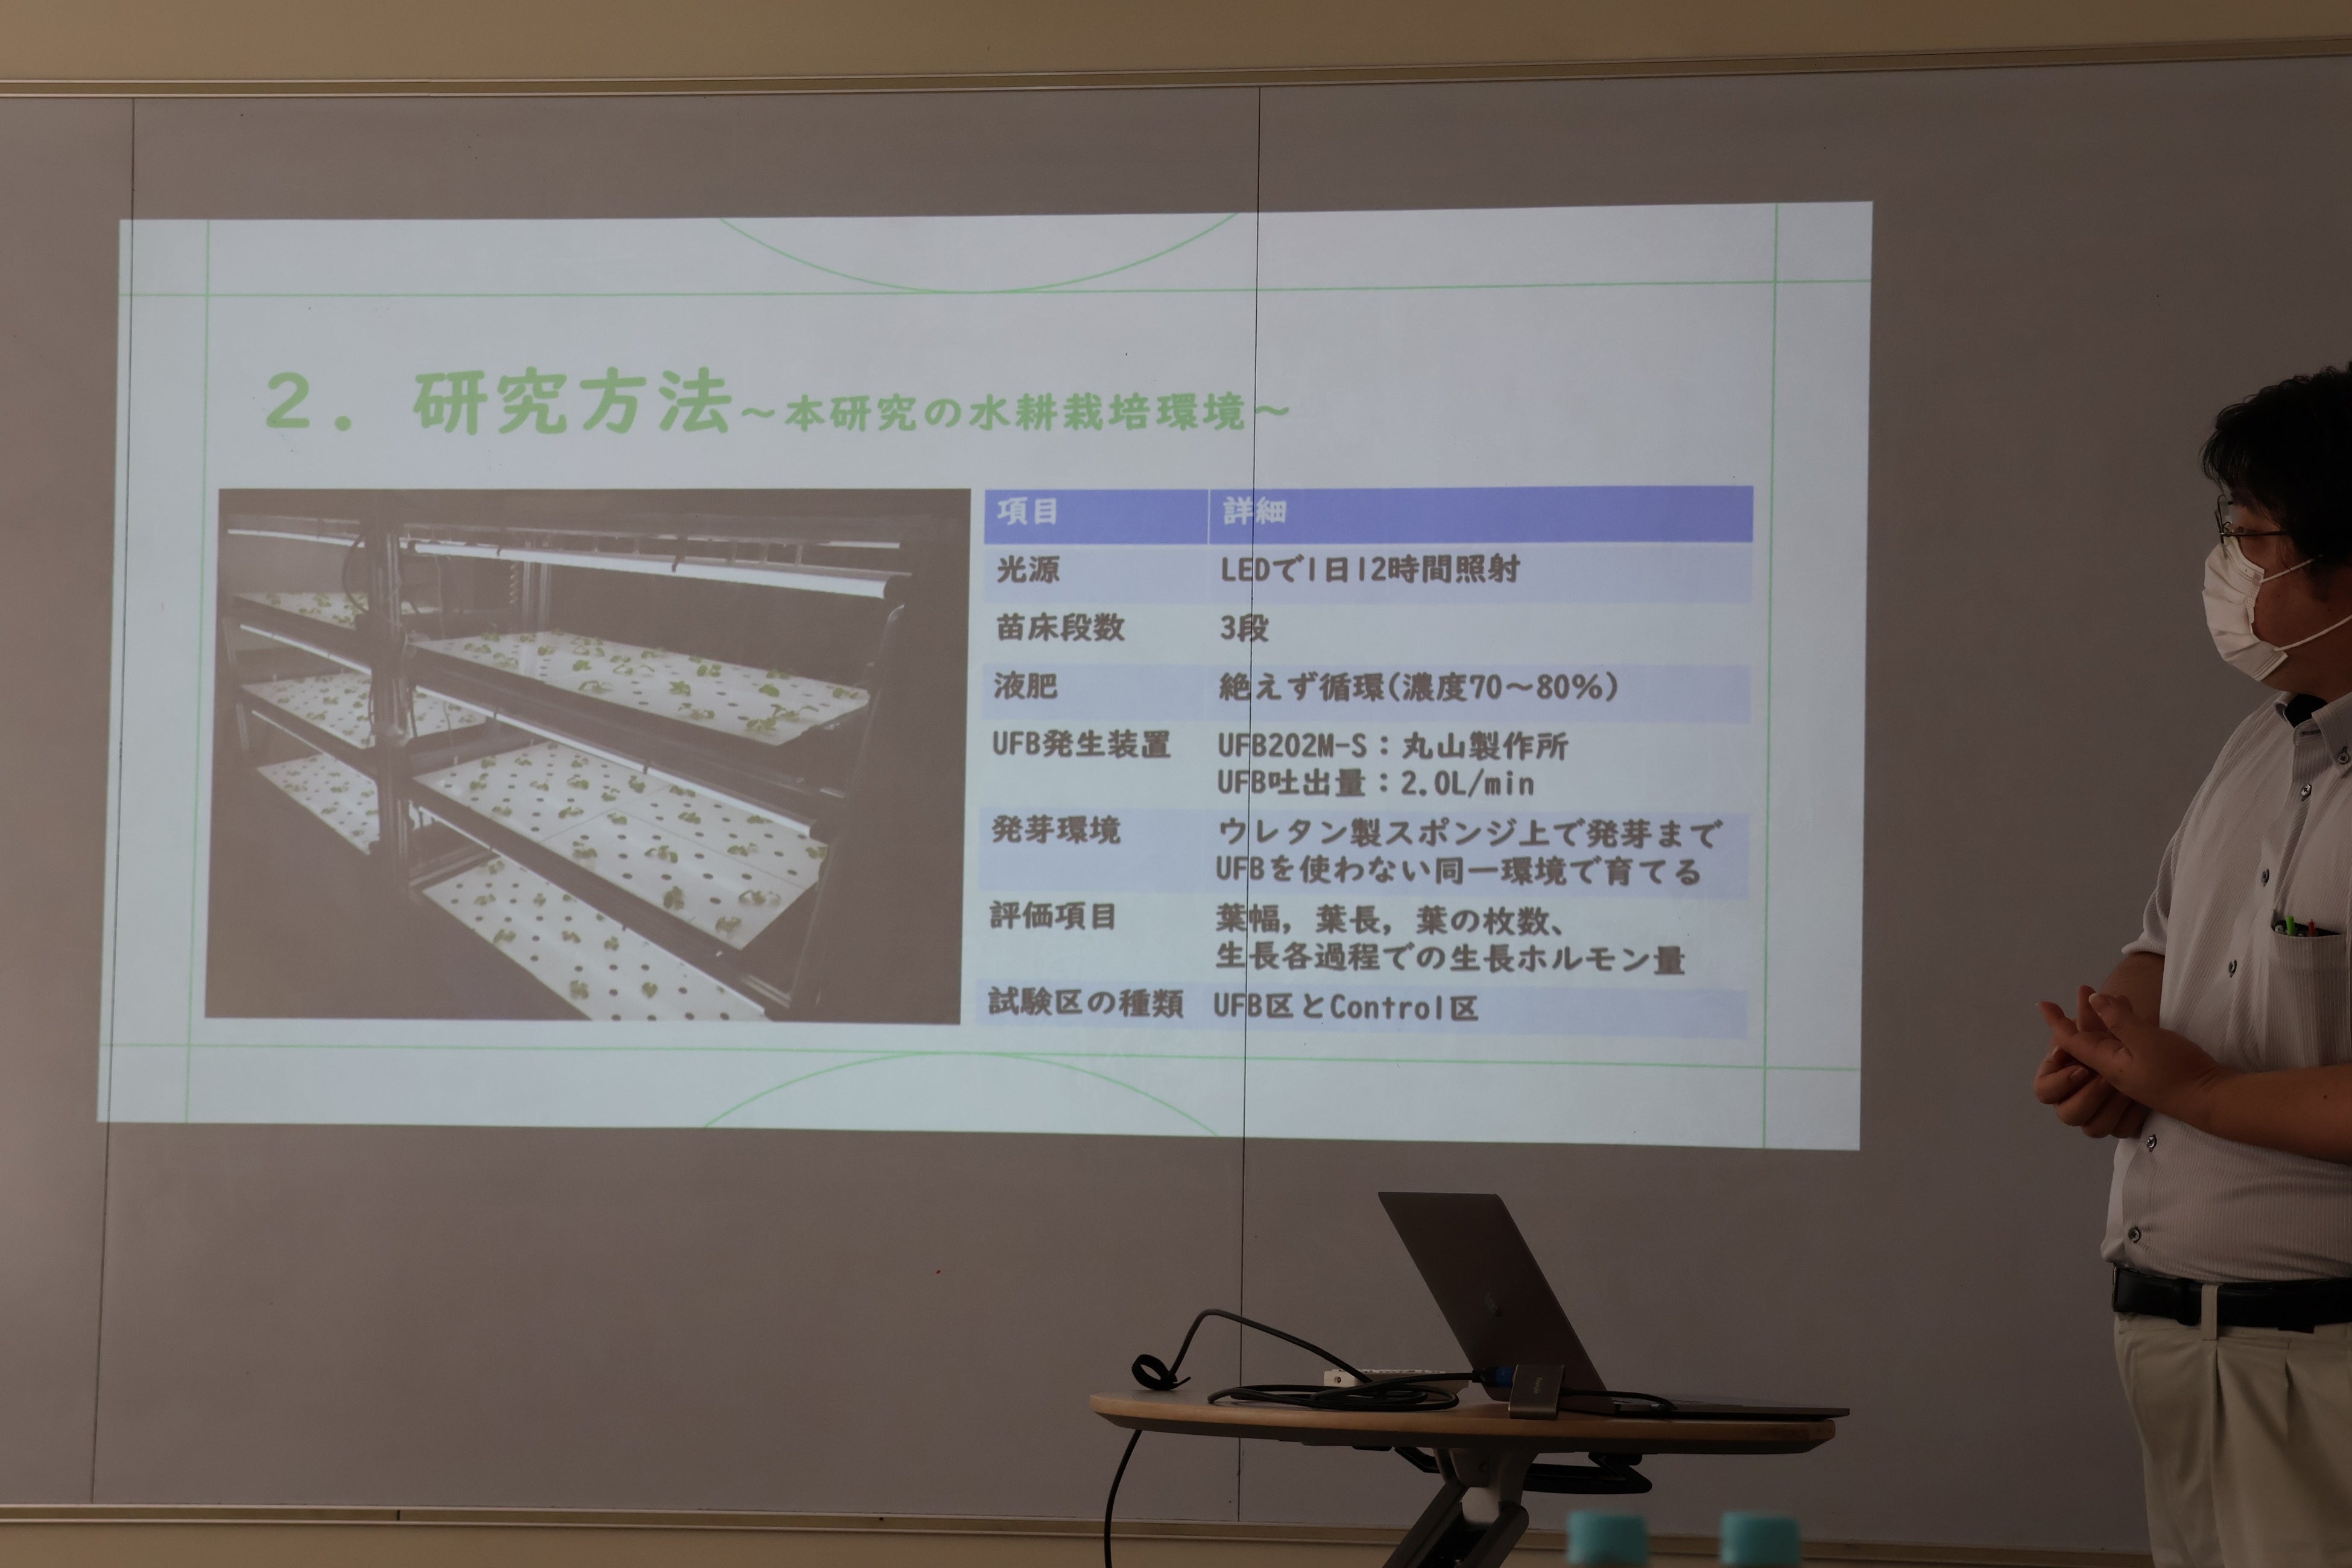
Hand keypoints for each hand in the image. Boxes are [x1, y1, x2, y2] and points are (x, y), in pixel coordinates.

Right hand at [2034, 985, 2149, 1138]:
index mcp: (2066, 1074)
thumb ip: (2102, 1014)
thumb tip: (2090, 993)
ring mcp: (2101, 1113)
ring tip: (2127, 1089)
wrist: (2175, 1064)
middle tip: (2107, 1080)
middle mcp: (2079, 1097)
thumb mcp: (2122, 1027)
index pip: (2044, 1089)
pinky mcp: (2124, 1122)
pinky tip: (2142, 1101)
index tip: (2082, 1066)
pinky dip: (2131, 1116)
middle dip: (2087, 1096)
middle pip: (2067, 1113)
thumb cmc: (2136, 1041)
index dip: (2059, 1079)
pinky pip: (2121, 1130)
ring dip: (2109, 1106)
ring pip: (2093, 1127)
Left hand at [2063, 991, 2234, 1125]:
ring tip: (2111, 998)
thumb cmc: (2180, 1070)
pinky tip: (2132, 1017)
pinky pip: (2124, 1049)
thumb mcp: (2147, 1040)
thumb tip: (2093, 999)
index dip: (2056, 1021)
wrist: (2214, 1099)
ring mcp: (2130, 1073)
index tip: (2042, 1003)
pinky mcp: (2148, 1072)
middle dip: (2081, 1018)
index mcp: (2107, 1065)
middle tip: (2084, 989)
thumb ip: (2119, 1020)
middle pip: (2084, 1045)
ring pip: (2106, 1045)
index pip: (2072, 1041)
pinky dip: (2123, 1029)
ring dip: (2105, 1021)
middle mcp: (2113, 1071)